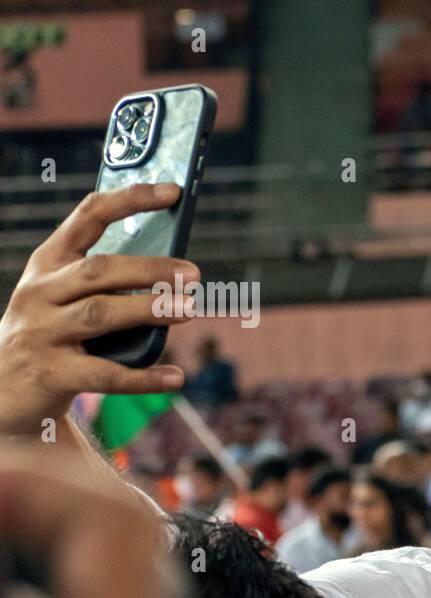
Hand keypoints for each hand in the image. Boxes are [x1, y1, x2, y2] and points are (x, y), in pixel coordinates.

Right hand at [0, 183, 197, 435]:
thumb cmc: (49, 335)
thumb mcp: (65, 298)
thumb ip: (108, 283)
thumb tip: (175, 272)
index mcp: (48, 264)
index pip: (88, 218)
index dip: (130, 200)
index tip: (172, 191)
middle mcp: (40, 292)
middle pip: (99, 270)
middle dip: (149, 268)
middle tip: (193, 274)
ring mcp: (41, 332)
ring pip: (100, 314)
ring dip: (148, 310)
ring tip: (189, 309)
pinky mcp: (49, 373)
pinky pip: (104, 373)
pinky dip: (143, 377)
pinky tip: (175, 376)